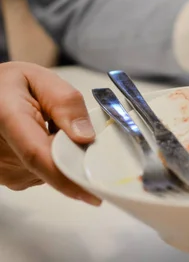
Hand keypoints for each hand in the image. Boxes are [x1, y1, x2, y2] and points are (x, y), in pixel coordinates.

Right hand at [0, 62, 100, 205]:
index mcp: (6, 119)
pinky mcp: (8, 177)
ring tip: (52, 129)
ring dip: (63, 155)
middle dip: (75, 155)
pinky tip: (45, 140)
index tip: (94, 194)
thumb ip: (65, 103)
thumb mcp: (41, 79)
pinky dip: (54, 160)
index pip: (37, 155)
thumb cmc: (14, 84)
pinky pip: (43, 173)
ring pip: (50, 172)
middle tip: (80, 131)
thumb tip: (86, 137)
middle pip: (50, 167)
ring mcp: (2, 170)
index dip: (67, 177)